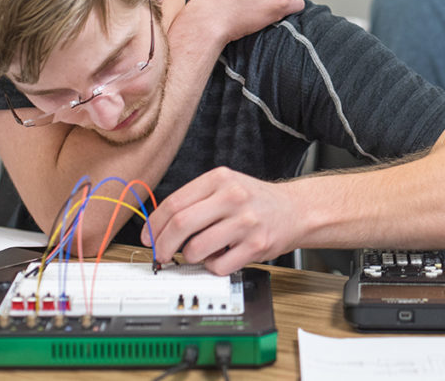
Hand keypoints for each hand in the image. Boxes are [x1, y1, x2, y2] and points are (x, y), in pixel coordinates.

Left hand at [142, 167, 299, 274]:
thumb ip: (195, 200)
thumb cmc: (256, 201)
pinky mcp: (256, 245)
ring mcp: (246, 222)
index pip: (174, 203)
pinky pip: (218, 266)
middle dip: (163, 246)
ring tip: (199, 252)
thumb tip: (158, 228)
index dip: (154, 225)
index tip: (149, 238)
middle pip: (180, 224)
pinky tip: (221, 256)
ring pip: (196, 249)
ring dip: (190, 257)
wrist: (296, 210)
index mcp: (220, 179)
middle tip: (161, 254)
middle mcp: (233, 197)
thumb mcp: (226, 186)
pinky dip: (213, 266)